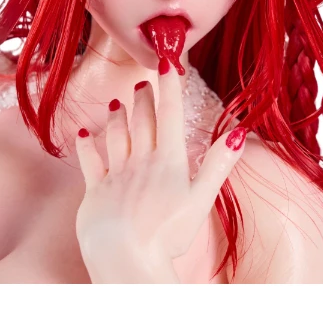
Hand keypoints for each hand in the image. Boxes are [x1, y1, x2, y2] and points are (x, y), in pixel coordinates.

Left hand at [75, 56, 247, 277]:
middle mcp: (140, 161)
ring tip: (118, 103)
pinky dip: (86, 144)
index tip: (167, 62)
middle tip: (142, 82)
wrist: (126, 260)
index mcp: (168, 161)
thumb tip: (238, 132)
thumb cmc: (169, 235)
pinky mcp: (94, 192)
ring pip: (116, 136)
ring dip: (118, 117)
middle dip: (144, 99)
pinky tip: (84, 132)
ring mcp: (115, 175)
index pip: (170, 114)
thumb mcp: (202, 200)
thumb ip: (219, 165)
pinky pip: (89, 161)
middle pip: (143, 122)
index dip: (169, 86)